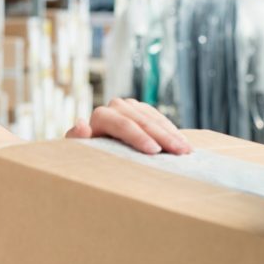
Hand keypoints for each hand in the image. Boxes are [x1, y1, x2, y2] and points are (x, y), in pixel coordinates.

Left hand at [65, 98, 190, 154]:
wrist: (93, 153)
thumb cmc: (86, 156)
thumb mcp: (78, 152)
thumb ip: (77, 139)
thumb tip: (82, 124)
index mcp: (101, 116)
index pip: (122, 124)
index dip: (139, 137)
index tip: (154, 152)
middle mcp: (115, 106)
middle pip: (142, 120)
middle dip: (163, 137)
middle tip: (181, 152)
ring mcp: (130, 107)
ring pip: (154, 117)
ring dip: (172, 133)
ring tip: (187, 150)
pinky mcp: (142, 110)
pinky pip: (159, 118)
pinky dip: (172, 130)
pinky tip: (183, 143)